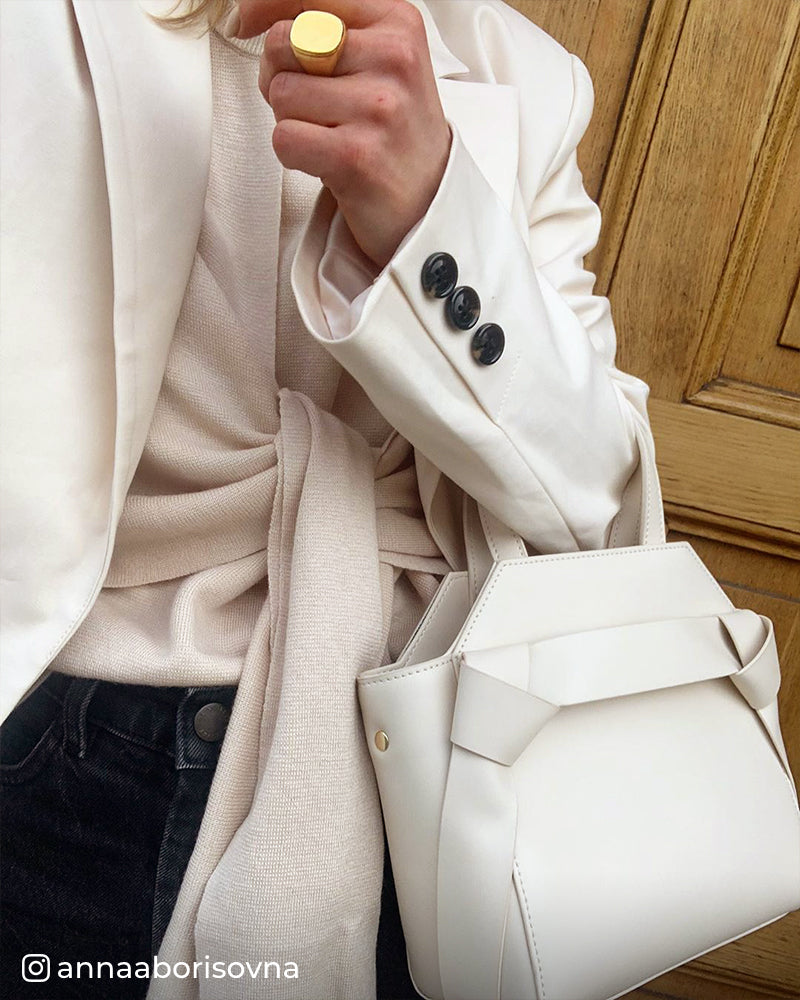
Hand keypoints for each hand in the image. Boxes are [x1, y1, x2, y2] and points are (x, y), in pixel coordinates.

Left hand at [236, 0, 451, 268]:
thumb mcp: (381, 62)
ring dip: (290, 119)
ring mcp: (378, 108)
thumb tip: (250, 13)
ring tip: (328, 135)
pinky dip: (293, 154)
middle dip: (279, 74)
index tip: (245, 21)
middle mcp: (393, 59)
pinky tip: (325, 160)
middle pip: (283, 42)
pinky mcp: (356, 156)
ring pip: (280, 93)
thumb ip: (330, 29)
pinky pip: (284, 137)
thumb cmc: (394, 131)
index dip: (264, 6)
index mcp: (398, 23)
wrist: (429, 201)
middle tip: (310, 104)